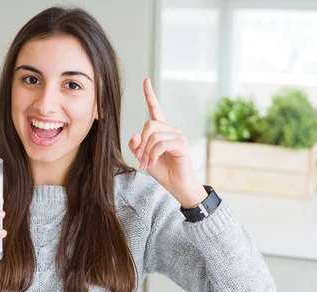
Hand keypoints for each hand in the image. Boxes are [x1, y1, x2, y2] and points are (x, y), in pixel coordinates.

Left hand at [128, 78, 207, 207]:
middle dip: (141, 143)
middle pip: (149, 125)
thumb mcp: (143, 157)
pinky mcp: (181, 144)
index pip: (155, 109)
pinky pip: (161, 143)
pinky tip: (153, 162)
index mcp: (161, 131)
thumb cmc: (163, 171)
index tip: (145, 81)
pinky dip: (153, 154)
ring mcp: (177, 136)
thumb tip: (134, 134)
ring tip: (147, 163)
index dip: (150, 95)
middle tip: (140, 159)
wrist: (177, 185)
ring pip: (153, 135)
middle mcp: (171, 130)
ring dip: (146, 152)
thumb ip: (136, 146)